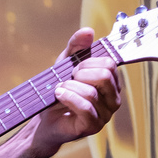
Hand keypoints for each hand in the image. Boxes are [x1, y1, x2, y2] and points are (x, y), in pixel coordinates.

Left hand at [31, 29, 121, 154]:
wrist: (44, 118)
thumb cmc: (59, 91)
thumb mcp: (65, 64)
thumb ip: (76, 47)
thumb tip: (88, 31)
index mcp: (112, 82)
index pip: (109, 63)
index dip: (88, 62)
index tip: (74, 68)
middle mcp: (114, 99)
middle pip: (105, 76)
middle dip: (80, 73)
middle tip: (68, 79)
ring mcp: (105, 114)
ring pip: (92, 92)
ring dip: (69, 87)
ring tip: (59, 90)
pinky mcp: (93, 126)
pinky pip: (85, 107)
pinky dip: (69, 98)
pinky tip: (59, 96)